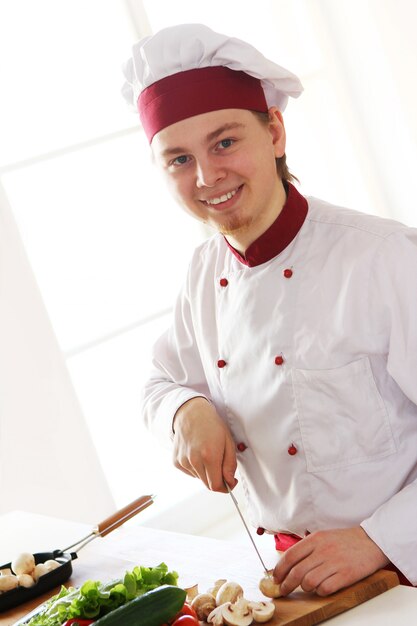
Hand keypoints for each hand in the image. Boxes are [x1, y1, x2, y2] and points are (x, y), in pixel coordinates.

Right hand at [172, 397, 236, 491]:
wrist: (190, 413)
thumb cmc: (211, 425)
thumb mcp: (228, 441)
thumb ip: (230, 464)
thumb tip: (230, 482)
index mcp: (209, 456)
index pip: (215, 486)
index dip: (225, 487)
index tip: (230, 482)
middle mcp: (193, 461)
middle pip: (207, 484)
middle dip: (217, 479)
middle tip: (221, 465)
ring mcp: (183, 461)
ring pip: (199, 478)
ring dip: (206, 472)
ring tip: (207, 454)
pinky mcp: (176, 461)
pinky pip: (190, 473)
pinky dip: (196, 468)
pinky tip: (197, 453)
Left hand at [273, 527, 388, 595]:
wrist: (372, 541)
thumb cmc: (346, 541)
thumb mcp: (324, 536)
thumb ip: (308, 548)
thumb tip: (289, 563)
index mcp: (316, 539)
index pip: (290, 556)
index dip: (280, 569)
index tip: (276, 578)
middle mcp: (323, 550)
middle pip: (297, 572)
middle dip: (286, 584)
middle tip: (284, 590)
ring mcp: (335, 563)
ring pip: (309, 582)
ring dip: (305, 588)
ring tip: (307, 587)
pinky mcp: (346, 575)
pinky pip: (325, 588)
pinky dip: (320, 591)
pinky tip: (321, 588)